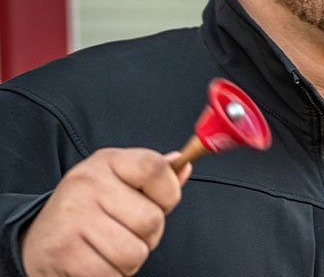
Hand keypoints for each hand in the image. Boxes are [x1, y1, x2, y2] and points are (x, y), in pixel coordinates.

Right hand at [21, 148, 191, 276]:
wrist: (38, 242)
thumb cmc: (89, 211)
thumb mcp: (119, 182)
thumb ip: (154, 176)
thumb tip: (183, 164)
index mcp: (107, 161)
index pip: (156, 168)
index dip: (169, 193)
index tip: (160, 203)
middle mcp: (87, 183)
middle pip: (152, 220)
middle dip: (147, 237)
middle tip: (123, 232)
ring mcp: (73, 216)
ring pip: (135, 253)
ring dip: (129, 261)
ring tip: (107, 248)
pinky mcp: (64, 251)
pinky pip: (113, 274)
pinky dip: (112, 276)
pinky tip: (95, 263)